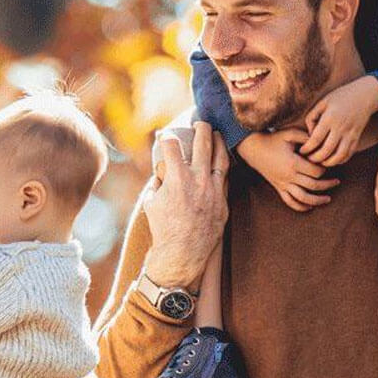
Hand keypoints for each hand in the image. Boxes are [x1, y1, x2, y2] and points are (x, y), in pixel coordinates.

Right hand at [139, 122, 229, 288]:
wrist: (181, 254)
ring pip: (221, 158)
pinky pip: (225, 179)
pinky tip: (221, 161)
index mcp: (177, 178)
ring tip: (217, 134)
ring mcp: (213, 191)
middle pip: (202, 144)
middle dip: (201, 129)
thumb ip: (159, 183)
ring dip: (219, 143)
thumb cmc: (162, 228)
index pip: (172, 147)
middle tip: (200, 122)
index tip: (164, 136)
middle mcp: (198, 180)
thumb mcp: (151, 201)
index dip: (166, 138)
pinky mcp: (223, 203)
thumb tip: (162, 172)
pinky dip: (223, 167)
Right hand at [239, 129, 339, 212]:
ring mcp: (283, 183)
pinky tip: (310, 207)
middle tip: (337, 182)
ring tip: (328, 199)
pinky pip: (290, 201)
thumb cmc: (273, 139)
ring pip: (303, 198)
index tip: (327, 164)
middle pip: (313, 185)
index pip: (316, 171)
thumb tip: (321, 139)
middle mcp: (289, 176)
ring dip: (317, 200)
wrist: (253, 149)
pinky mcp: (278, 187)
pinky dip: (300, 207)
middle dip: (327, 185)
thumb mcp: (289, 134)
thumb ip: (305, 136)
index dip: (325, 169)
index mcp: (293, 163)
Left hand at [302, 76, 377, 165]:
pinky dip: (340, 160)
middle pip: (326, 151)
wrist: (365, 96)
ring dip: (328, 162)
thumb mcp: (322, 102)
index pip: (316, 139)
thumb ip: (312, 117)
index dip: (307, 148)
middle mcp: (341, 128)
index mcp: (330, 118)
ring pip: (339, 156)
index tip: (301, 151)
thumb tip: (309, 135)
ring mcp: (351, 134)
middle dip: (315, 158)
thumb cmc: (340, 97)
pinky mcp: (357, 138)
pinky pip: (349, 154)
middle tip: (309, 159)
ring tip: (320, 162)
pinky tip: (332, 160)